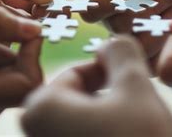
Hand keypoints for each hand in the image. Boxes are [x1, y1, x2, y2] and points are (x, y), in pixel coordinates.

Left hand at [21, 39, 171, 136]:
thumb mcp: (136, 87)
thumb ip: (120, 52)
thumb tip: (109, 43)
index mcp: (40, 110)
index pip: (73, 74)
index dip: (107, 72)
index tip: (130, 80)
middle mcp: (33, 136)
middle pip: (76, 102)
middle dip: (108, 99)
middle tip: (137, 111)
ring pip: (81, 126)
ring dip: (109, 122)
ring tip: (135, 130)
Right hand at [80, 0, 171, 59]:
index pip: (89, 5)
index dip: (109, 2)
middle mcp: (109, 19)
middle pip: (116, 26)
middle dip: (149, 7)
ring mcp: (127, 42)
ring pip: (135, 45)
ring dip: (162, 23)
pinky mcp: (146, 60)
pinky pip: (153, 59)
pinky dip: (171, 40)